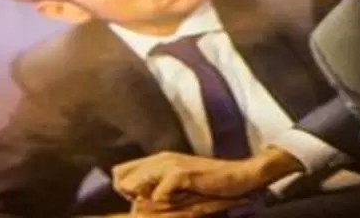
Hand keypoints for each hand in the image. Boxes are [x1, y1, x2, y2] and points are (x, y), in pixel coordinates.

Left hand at [114, 146, 295, 212]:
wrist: (240, 177)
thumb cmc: (210, 184)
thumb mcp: (179, 182)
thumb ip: (157, 185)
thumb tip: (135, 201)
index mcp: (158, 159)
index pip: (119, 173)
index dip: (125, 189)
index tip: (143, 197)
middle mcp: (161, 158)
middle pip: (121, 180)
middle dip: (131, 196)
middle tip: (157, 200)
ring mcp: (171, 164)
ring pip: (135, 186)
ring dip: (147, 200)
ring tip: (169, 201)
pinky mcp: (182, 173)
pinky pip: (158, 194)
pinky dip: (165, 202)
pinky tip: (182, 198)